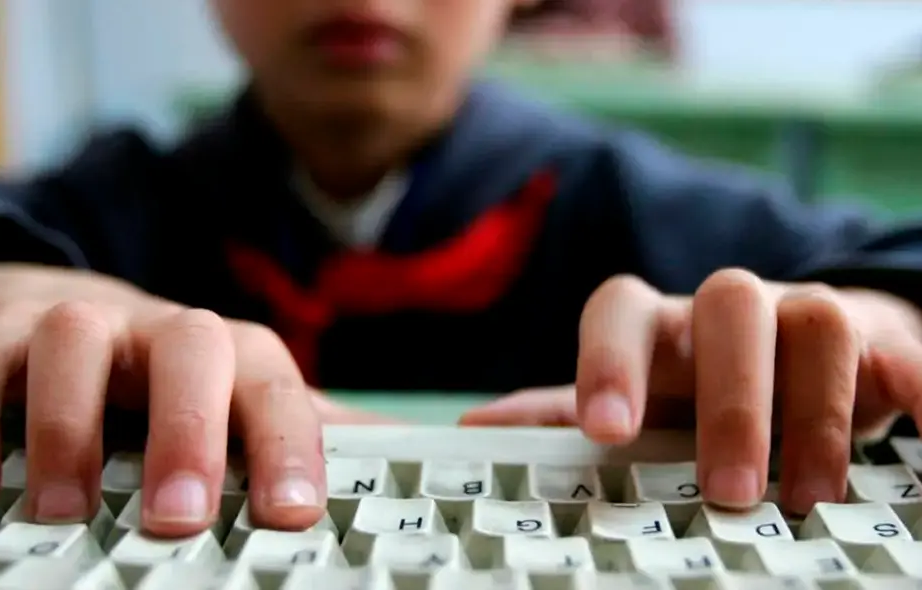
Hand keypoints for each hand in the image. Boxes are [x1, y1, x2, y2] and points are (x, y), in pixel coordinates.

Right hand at [0, 301, 391, 536]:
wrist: (97, 326)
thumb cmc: (190, 385)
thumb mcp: (252, 407)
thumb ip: (311, 433)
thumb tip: (402, 458)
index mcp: (237, 356)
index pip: (275, 388)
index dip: (288, 443)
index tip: (290, 513)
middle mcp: (166, 332)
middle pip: (190, 347)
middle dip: (187, 427)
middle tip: (179, 516)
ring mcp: (86, 326)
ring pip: (78, 340)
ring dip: (68, 426)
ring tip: (62, 511)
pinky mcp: (6, 334)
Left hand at [461, 269, 921, 514]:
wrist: (790, 358)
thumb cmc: (695, 389)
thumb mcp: (632, 405)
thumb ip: (561, 414)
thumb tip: (470, 428)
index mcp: (657, 325)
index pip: (620, 307)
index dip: (608, 362)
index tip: (604, 431)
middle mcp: (727, 311)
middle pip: (726, 305)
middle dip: (730, 398)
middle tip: (728, 489)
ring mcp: (804, 314)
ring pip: (814, 319)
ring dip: (815, 410)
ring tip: (808, 497)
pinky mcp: (877, 340)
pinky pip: (894, 348)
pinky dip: (914, 383)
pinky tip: (916, 424)